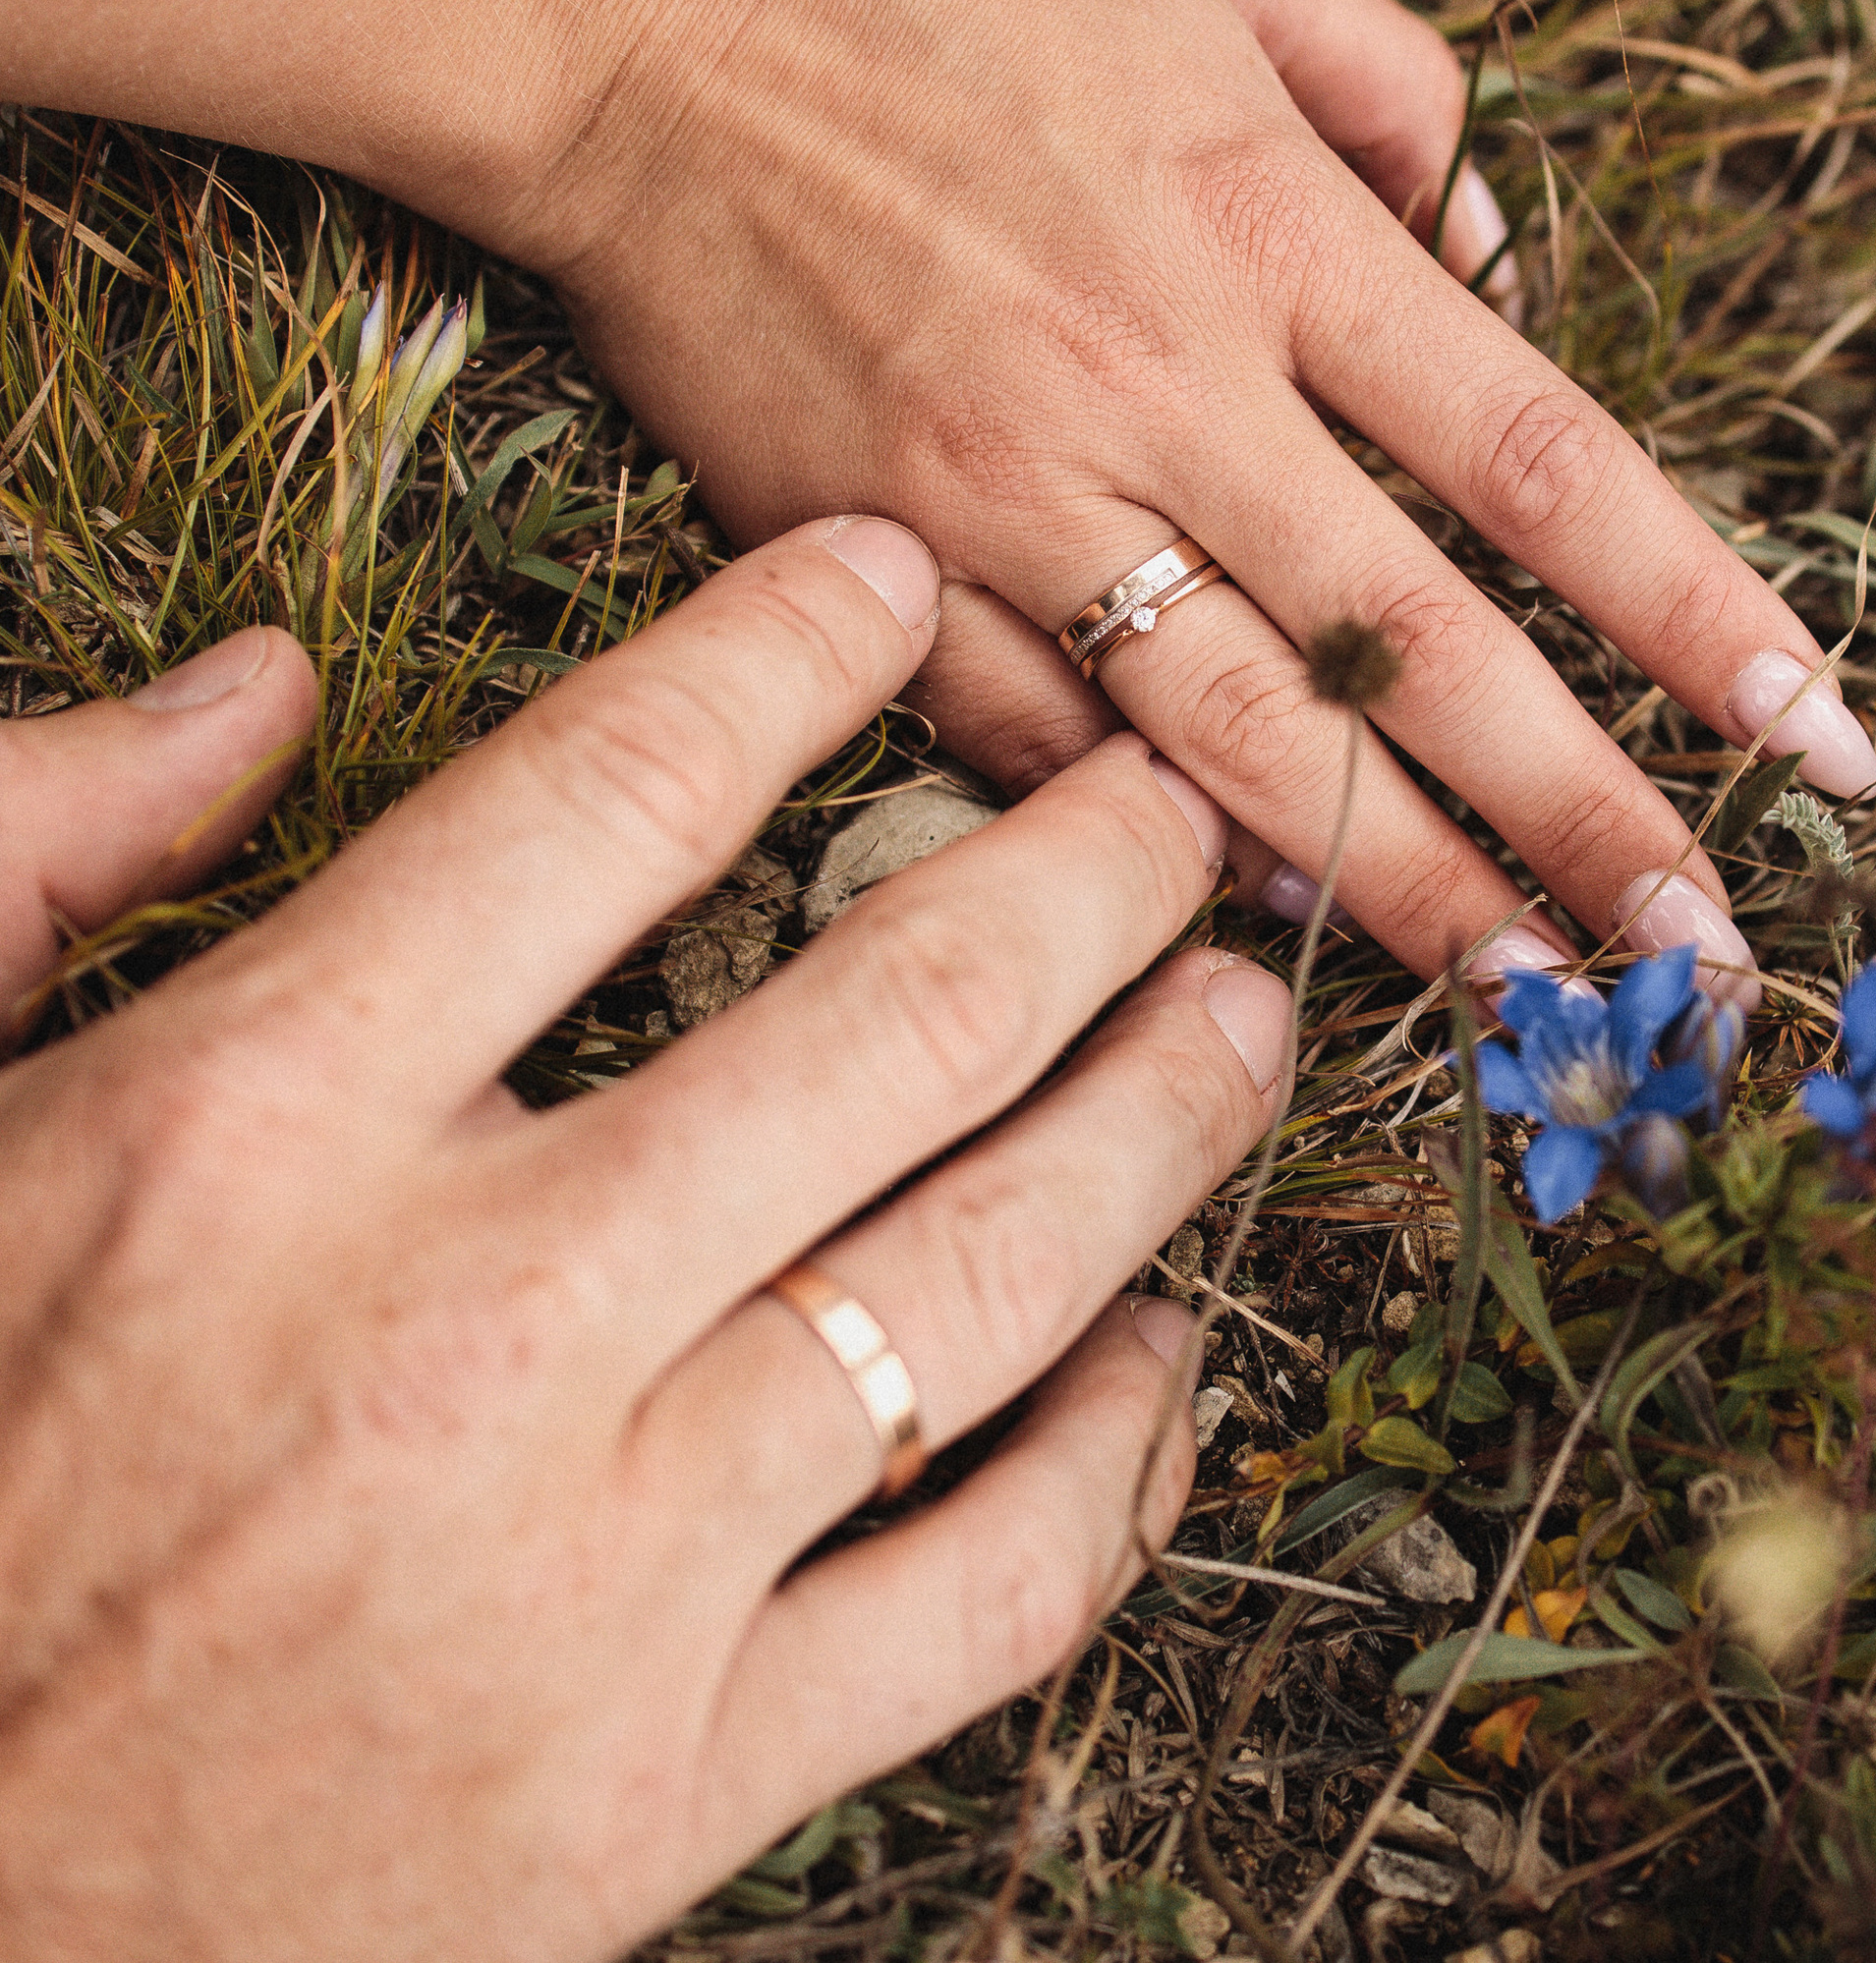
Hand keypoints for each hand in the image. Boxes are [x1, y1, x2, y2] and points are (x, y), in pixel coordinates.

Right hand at [0, 520, 1285, 1962]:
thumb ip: (37, 852)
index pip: (610, 795)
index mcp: (256, 1123)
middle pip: (898, 1015)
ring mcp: (599, 1574)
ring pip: (999, 1272)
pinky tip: (1164, 1346)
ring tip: (1248, 1014)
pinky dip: (1127, 1450)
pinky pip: (996, 1583)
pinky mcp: (672, 1791)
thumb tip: (260, 683)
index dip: (791, 652)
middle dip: (1089, 873)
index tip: (900, 591)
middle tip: (1174, 804)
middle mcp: (467, 1320)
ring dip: (1165, 1110)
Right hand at [521, 0, 1875, 999]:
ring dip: (1398, 884)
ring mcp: (1006, 490)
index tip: (1809, 734)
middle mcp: (1158, 379)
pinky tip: (1250, 920)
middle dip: (1584, 814)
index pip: (1536, 456)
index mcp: (1266, 221)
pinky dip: (1144, 839)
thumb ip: (1396, 91)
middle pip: (1418, 646)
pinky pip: (1029, 739)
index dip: (1690, 609)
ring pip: (1237, 735)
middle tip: (1705, 959)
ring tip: (1528, 1003)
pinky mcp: (869, 558)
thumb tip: (1502, 261)